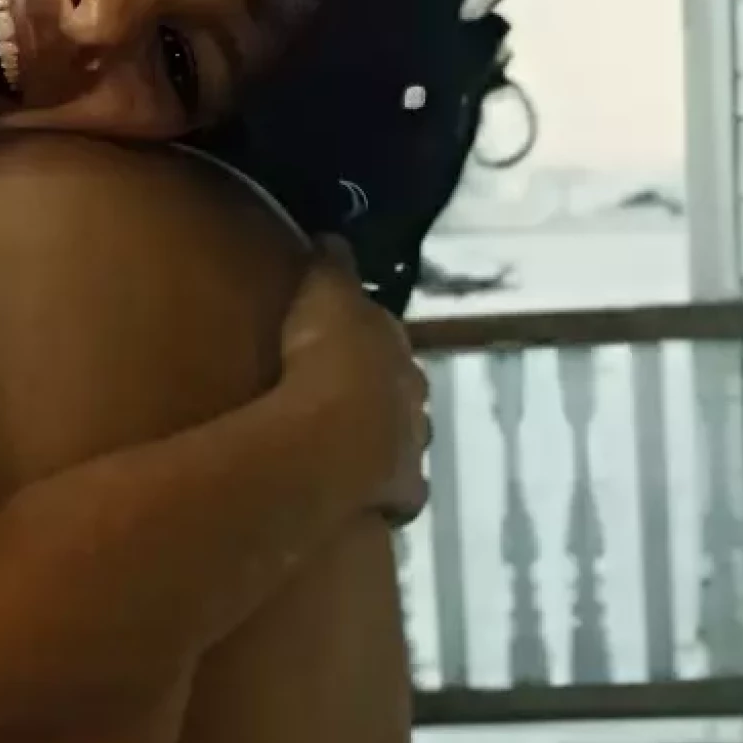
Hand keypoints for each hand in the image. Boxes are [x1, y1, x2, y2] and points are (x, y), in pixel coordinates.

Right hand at [279, 243, 429, 524]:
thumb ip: (334, 267)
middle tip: (353, 400)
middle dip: (386, 399)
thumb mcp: (326, 292)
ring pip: (403, 450)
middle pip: (405, 400)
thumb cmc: (330, 359)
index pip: (394, 346)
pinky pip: (386, 498)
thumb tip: (333, 237)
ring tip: (348, 452)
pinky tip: (351, 497)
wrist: (332, 443)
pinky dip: (374, 495)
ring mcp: (409, 458)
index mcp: (403, 356)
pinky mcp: (394, 504)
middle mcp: (415, 407)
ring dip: (384, 448)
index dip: (376, 346)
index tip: (355, 346)